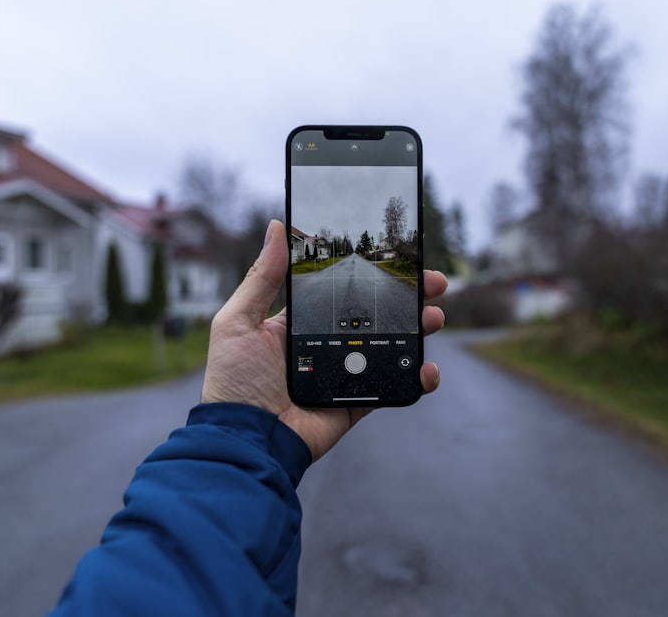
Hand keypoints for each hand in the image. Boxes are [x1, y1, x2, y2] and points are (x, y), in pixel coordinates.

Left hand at [201, 220, 447, 460]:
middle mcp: (325, 345)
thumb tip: (276, 227)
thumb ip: (262, 277)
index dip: (371, 274)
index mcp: (299, 324)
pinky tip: (428, 368)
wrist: (247, 440)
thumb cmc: (233, 382)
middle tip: (432, 283)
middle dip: (407, 297)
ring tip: (434, 317)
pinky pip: (393, 386)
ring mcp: (344, 373)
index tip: (397, 257)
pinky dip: (417, 378)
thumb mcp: (238, 321)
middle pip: (376, 314)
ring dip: (418, 329)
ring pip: (391, 345)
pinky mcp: (357, 401)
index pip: (343, 291)